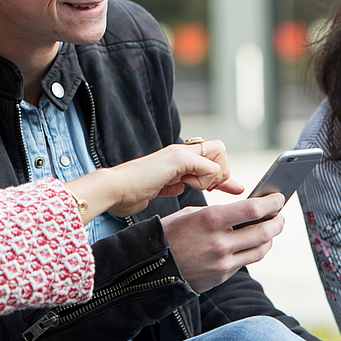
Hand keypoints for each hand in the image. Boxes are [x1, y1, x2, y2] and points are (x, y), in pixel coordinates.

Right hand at [64, 140, 243, 222]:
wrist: (114, 190)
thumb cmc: (131, 192)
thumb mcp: (161, 188)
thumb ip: (174, 184)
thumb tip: (184, 185)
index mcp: (177, 158)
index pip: (211, 157)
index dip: (222, 174)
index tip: (227, 189)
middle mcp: (181, 151)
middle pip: (219, 149)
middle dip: (223, 171)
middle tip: (209, 188)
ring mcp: (179, 153)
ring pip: (218, 152)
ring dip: (214, 175)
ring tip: (196, 187)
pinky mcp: (177, 160)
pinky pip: (207, 165)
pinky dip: (206, 179)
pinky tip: (190, 186)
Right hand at [160, 193, 285, 292]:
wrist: (151, 265)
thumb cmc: (170, 233)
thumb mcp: (191, 214)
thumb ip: (220, 214)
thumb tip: (248, 211)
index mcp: (209, 220)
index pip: (252, 210)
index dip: (272, 203)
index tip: (279, 197)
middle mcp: (218, 243)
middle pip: (263, 232)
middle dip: (277, 222)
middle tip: (280, 215)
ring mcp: (221, 263)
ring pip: (260, 250)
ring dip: (270, 238)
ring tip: (271, 228)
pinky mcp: (221, 277)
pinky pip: (245, 262)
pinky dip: (253, 250)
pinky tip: (253, 242)